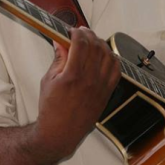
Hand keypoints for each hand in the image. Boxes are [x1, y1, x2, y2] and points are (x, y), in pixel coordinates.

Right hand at [34, 27, 120, 162]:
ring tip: (91, 42)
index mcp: (72, 76)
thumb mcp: (48, 80)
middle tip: (81, 33)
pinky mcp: (107, 92)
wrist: (60, 133)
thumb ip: (58, 58)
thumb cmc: (51, 108)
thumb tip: (60, 40)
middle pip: (95, 46)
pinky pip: (116, 69)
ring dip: (100, 44)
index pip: (81, 44)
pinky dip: (112, 58)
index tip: (72, 31)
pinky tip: (104, 55)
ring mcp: (101, 86)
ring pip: (108, 55)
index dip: (77, 33)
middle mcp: (89, 80)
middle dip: (88, 35)